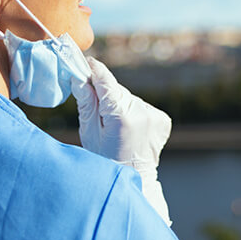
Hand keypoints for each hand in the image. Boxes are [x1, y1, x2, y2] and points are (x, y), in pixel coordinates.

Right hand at [71, 57, 172, 224]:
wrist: (134, 179)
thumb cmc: (105, 158)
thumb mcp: (89, 132)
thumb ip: (86, 102)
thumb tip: (78, 77)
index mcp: (120, 116)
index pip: (105, 80)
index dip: (94, 69)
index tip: (86, 61)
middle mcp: (141, 111)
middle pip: (117, 90)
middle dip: (105, 94)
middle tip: (97, 111)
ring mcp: (154, 115)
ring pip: (129, 98)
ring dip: (120, 104)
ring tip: (116, 126)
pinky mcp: (162, 118)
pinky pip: (141, 106)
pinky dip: (134, 112)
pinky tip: (130, 128)